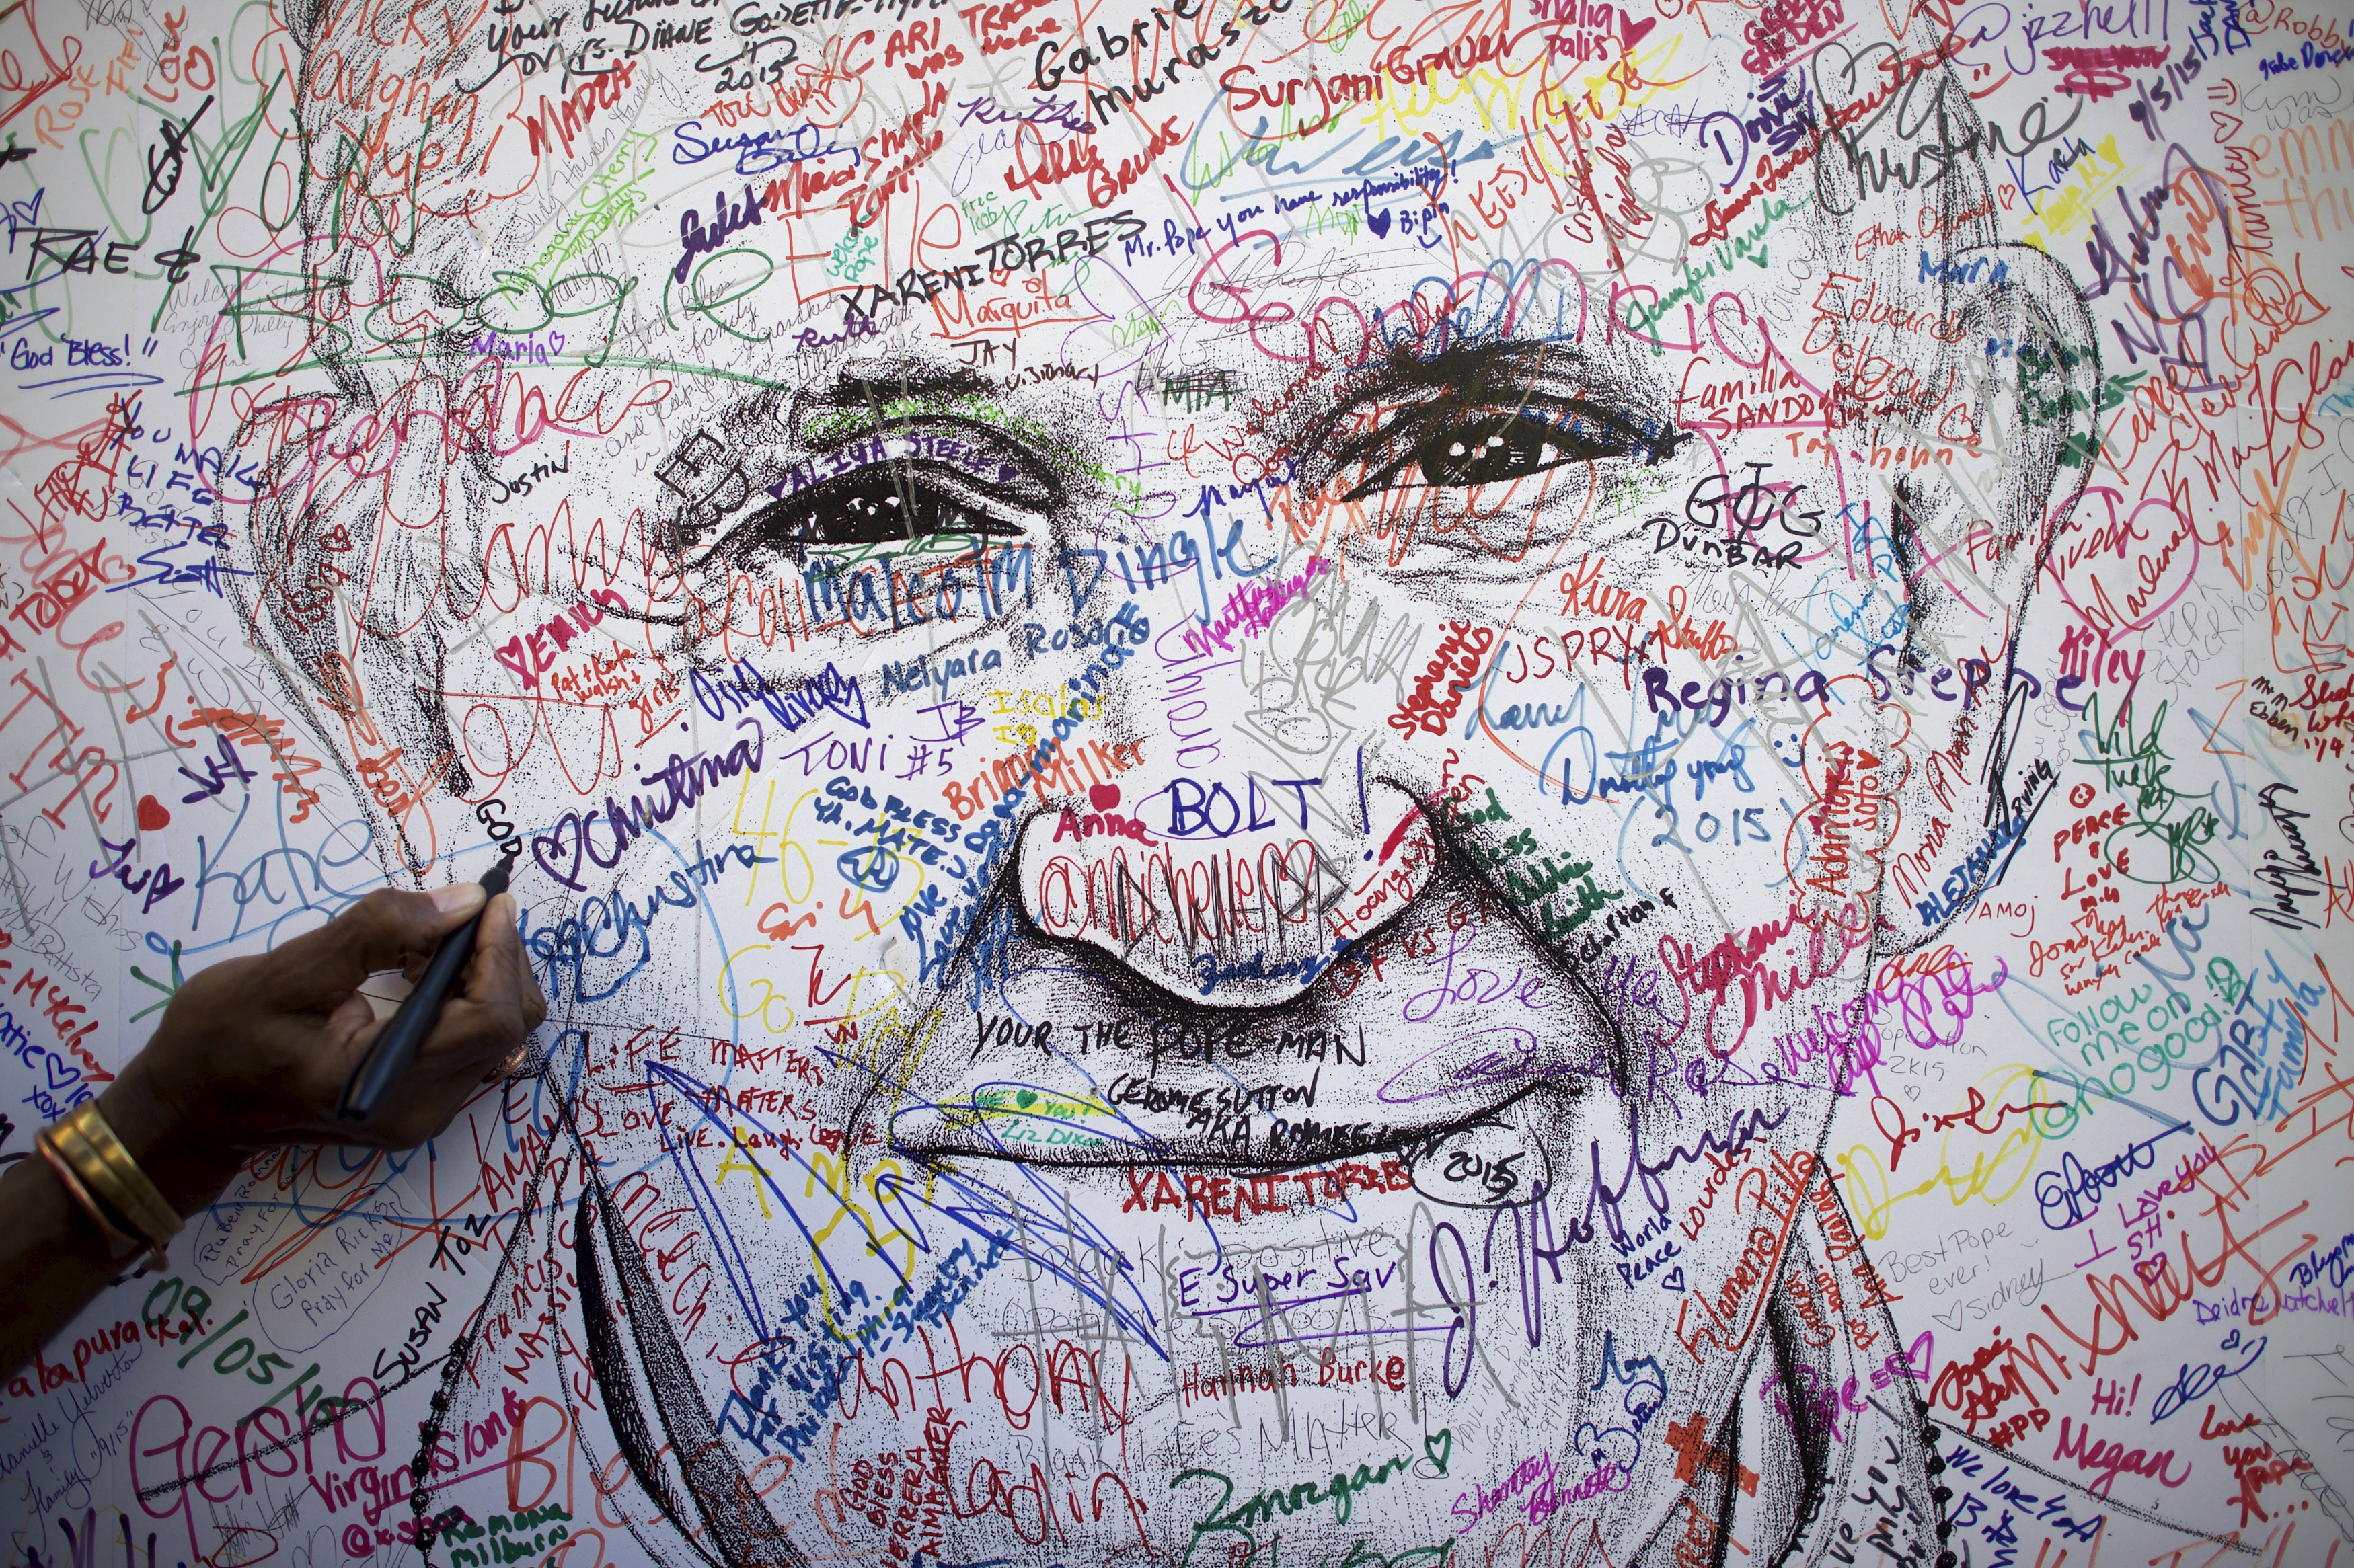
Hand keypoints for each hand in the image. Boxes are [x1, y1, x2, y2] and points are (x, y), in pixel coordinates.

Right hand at [98, 884, 548, 1212]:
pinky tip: (421, 969)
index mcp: (382, 1081)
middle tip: (461, 910)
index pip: (489, 1020)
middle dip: (497, 958)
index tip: (488, 901)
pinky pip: (471, 1044)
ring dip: (482, 975)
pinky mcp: (417, 1104)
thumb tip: (463, 900)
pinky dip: (464, 998)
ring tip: (427, 940)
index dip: (500, 952)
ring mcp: (420, 1113)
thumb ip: (377, 933)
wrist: (186, 1107)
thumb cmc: (217, 1039)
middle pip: (507, 1027)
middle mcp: (416, 1110)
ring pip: (498, 1035)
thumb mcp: (284, 972)